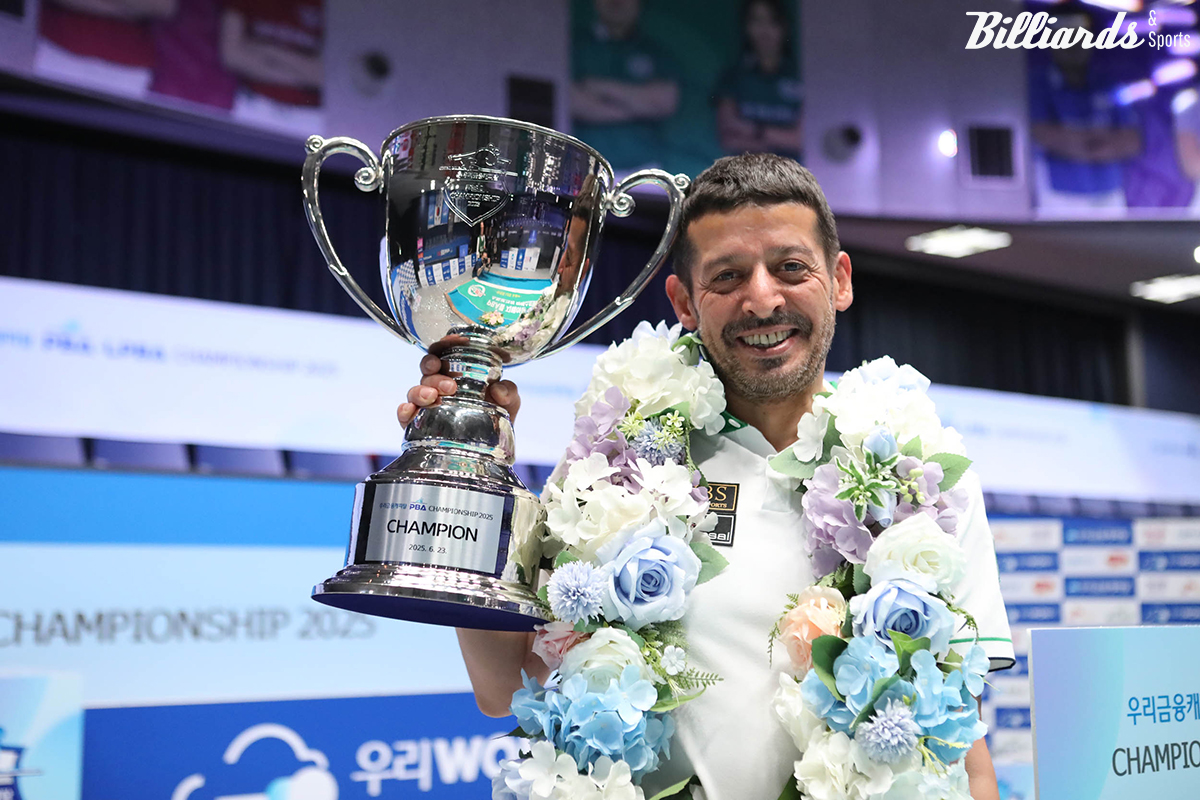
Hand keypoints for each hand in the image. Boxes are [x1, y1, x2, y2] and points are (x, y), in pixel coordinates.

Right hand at [396, 353, 521, 425]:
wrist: (493, 448)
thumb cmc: (497, 418)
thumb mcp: (509, 402)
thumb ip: (509, 392)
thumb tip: (498, 390)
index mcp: (457, 375)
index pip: (443, 355)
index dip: (441, 348)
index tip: (449, 346)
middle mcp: (439, 388)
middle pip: (427, 373)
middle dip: (434, 375)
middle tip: (450, 386)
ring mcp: (428, 407)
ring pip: (414, 392)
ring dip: (419, 391)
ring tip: (431, 397)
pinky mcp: (419, 427)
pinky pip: (405, 416)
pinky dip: (404, 412)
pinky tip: (409, 411)